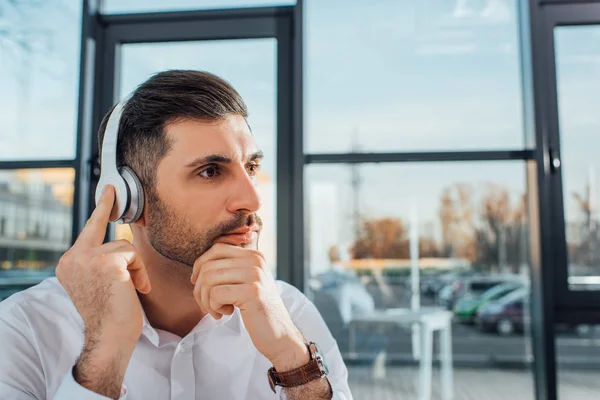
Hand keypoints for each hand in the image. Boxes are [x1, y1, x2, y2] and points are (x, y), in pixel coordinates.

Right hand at [56, 185, 150, 353]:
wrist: (110, 337)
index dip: (100, 209)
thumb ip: (103, 261)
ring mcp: (87, 258)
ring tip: (131, 288)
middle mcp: (72, 258)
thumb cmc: (112, 314)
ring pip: (124, 246)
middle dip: (106, 208)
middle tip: (111, 188)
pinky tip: (136, 289)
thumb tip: (123, 241)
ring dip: (135, 267)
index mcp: (69, 264)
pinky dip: (140, 271)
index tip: (107, 190)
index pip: (87, 231)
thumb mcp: (101, 282)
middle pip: (103, 229)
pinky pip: (133, 255)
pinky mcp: (105, 261)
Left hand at [191, 244, 307, 367]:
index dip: (200, 266)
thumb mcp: (246, 283)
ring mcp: (255, 275)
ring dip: (206, 300)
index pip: (217, 249)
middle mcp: (255, 260)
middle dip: (200, 289)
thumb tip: (198, 267)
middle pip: (209, 265)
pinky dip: (214, 307)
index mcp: (254, 255)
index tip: (198, 284)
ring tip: (217, 311)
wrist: (280, 335)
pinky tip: (227, 313)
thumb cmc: (258, 311)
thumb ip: (230, 270)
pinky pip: (216, 294)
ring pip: (209, 279)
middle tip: (208, 305)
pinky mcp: (252, 292)